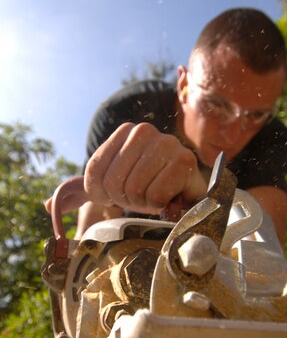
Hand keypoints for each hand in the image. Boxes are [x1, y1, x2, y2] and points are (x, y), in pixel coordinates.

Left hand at [84, 122, 206, 211]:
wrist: (186, 194)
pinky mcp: (185, 163)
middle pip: (114, 183)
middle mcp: (145, 131)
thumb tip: (49, 206)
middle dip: (126, 200)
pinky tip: (169, 198)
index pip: (95, 171)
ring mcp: (167, 144)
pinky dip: (160, 205)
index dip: (102, 194)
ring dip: (143, 203)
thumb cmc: (148, 187)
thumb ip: (83, 190)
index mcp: (125, 131)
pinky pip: (156, 196)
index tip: (117, 195)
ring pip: (134, 190)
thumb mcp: (113, 184)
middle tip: (141, 197)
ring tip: (155, 196)